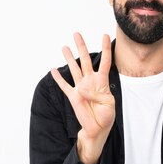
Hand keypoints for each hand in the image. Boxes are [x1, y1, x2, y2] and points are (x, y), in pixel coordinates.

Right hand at [51, 33, 114, 163]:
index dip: (105, 49)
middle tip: (76, 34)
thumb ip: (97, 94)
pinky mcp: (73, 96)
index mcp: (102, 82)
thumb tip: (82, 89)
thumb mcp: (108, 104)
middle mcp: (90, 82)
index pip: (105, 62)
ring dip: (69, 58)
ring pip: (74, 69)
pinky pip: (64, 85)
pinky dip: (58, 78)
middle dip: (81, 47)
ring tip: (64, 47)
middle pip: (85, 60)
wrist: (97, 129)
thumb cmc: (106, 116)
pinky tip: (53, 69)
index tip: (104, 36)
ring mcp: (81, 88)